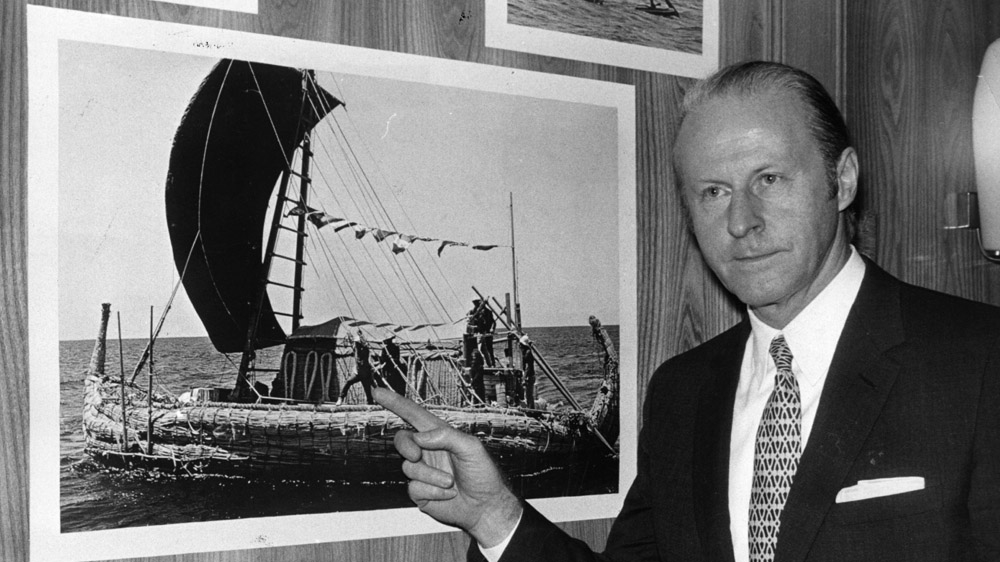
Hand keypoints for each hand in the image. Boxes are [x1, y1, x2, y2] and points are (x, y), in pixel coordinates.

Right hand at [374, 387, 521, 546]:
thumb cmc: (483, 475)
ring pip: (409, 468)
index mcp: (439, 435)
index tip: (378, 392)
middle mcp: (428, 451)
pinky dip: (432, 491)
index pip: (413, 415)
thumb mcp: (471, 448)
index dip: (396, 403)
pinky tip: (446, 493)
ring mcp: (423, 471)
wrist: (485, 507)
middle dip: (406, 446)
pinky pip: (414, 488)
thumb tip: (420, 437)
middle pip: (402, 440)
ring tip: (450, 482)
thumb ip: (446, 437)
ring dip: (432, 476)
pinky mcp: (420, 491)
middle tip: (417, 455)